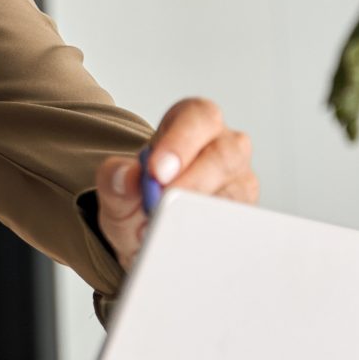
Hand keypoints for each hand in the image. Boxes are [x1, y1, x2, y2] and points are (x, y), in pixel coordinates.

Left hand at [94, 97, 259, 268]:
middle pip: (225, 153)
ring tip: (166, 229)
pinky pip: (238, 222)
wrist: (145, 235)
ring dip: (201, 213)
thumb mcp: (115, 188)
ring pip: (237, 191)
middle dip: (193, 181)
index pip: (198, 116)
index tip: (158, 170)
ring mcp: (239, 180)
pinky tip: (187, 243)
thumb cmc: (136, 199)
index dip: (180, 142)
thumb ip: (113, 178)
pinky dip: (212, 234)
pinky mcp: (245, 214)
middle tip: (164, 204)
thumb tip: (126, 176)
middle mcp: (223, 146)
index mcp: (192, 123)